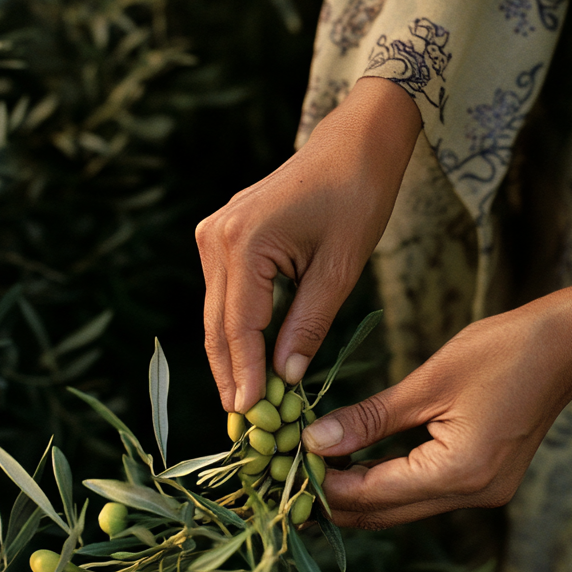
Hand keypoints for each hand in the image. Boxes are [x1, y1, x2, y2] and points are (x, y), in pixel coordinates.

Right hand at [196, 78, 420, 412]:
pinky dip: (237, 330)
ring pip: (217, 314)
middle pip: (218, 325)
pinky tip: (252, 361)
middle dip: (231, 376)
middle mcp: (217, 237)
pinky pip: (225, 295)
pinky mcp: (222, 236)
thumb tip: (287, 377)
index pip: (238, 327)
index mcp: (244, 242)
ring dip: (231, 357)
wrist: (353, 145)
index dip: (245, 377)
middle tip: (245, 426)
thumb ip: (309, 324)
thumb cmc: (357, 198)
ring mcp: (214, 234)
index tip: (251, 419)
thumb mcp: (340, 269)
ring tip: (248, 404)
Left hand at [303, 256, 571, 527]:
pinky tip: (363, 459)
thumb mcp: (429, 380)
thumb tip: (314, 442)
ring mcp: (485, 491)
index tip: (280, 465)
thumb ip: (370, 418)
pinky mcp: (488, 478)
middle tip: (287, 473)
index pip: (371, 495)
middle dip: (335, 497)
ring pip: (404, 506)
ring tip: (314, 464)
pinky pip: (426, 491)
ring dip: (361, 491)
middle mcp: (473, 495)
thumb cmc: (502, 350)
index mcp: (458, 474)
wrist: (569, 343)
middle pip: (385, 514)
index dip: (321, 485)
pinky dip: (391, 480)